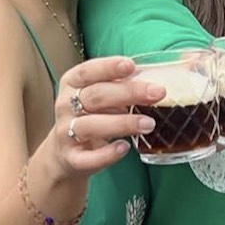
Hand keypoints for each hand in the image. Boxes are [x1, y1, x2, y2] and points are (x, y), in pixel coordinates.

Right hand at [51, 56, 163, 175]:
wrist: (65, 153)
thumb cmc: (92, 115)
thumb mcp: (101, 95)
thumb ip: (122, 85)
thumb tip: (159, 79)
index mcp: (72, 83)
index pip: (87, 71)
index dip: (108, 68)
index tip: (131, 66)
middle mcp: (66, 106)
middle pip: (96, 96)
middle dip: (128, 93)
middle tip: (158, 93)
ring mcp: (66, 133)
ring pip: (91, 125)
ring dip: (123, 123)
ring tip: (149, 124)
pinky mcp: (72, 159)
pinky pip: (88, 158)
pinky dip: (107, 154)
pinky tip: (125, 148)